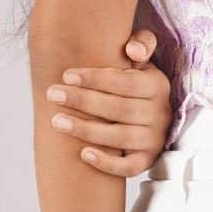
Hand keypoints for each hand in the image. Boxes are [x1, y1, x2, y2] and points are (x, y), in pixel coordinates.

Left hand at [46, 29, 173, 175]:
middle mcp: (160, 113)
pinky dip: (107, 163)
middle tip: (52, 94)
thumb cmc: (135, 84)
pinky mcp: (148, 160)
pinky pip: (129, 167)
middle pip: (119, 109)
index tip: (66, 75)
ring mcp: (154, 139)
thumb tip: (132, 49)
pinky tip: (83, 154)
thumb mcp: (142, 62)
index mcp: (157, 86)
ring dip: (86, 130)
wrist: (151, 117)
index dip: (95, 78)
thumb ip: (141, 44)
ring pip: (120, 137)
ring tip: (56, 121)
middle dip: (83, 101)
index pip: (125, 82)